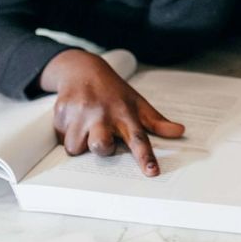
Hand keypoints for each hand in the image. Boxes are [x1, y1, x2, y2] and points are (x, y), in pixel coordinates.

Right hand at [39, 49, 184, 176]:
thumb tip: (180, 131)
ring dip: (80, 143)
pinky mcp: (60, 113)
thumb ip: (157, 121)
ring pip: (75, 147)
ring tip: (87, 127)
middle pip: (100, 145)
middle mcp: (102, 113)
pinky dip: (67, 134)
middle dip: (100, 148)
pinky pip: (61, 138)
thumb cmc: (114, 92)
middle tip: (101, 137)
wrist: (82, 69)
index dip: (145, 157)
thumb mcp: (137, 103)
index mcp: (125, 113)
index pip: (138, 138)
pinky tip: (75, 120)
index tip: (152, 172)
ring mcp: (79, 113)